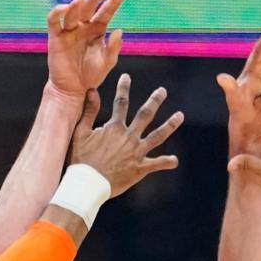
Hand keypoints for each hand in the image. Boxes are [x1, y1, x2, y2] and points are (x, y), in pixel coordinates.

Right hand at [47, 0, 126, 102]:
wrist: (73, 90)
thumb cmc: (91, 76)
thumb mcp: (107, 62)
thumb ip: (114, 48)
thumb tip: (119, 30)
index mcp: (97, 31)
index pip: (105, 12)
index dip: (113, 2)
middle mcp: (83, 27)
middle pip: (88, 8)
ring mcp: (69, 31)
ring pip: (72, 11)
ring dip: (77, 4)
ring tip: (82, 0)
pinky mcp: (56, 37)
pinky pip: (54, 20)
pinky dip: (57, 12)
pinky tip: (64, 8)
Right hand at [71, 74, 182, 197]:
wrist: (88, 183)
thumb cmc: (81, 160)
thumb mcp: (80, 133)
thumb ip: (88, 111)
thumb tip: (92, 91)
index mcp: (114, 127)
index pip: (121, 102)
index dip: (123, 88)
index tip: (127, 77)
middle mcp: (129, 136)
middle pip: (145, 115)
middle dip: (155, 101)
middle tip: (162, 91)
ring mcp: (136, 152)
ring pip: (157, 136)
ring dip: (170, 125)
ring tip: (180, 115)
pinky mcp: (140, 168)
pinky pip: (157, 164)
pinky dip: (167, 162)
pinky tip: (175, 160)